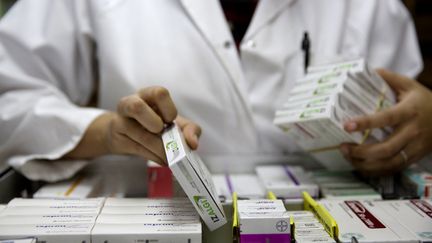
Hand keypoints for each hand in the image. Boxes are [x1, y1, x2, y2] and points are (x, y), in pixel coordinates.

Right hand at [65, 86, 200, 164]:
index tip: (171, 121)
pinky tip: (162, 160)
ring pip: (139, 134)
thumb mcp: (174, 122)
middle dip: (154, 124)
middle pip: (137, 108)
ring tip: (171, 156)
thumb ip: (189, 129)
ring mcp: (121, 121)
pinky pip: (138, 149)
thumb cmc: (153, 123)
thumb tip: (193, 144)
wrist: (124, 134)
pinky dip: (155, 157)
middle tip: (163, 133)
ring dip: (160, 148)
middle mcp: (131, 103)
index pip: (159, 93)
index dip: (169, 109)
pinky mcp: (117, 139)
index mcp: (148, 94)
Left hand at [340, 69, 431, 175]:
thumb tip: (368, 70)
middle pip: (386, 148)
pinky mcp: (414, 158)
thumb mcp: (409, 85)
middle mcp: (413, 131)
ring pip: (388, 163)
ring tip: (348, 156)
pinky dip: (375, 171)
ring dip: (365, 164)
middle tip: (343, 147)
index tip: (347, 125)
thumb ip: (389, 78)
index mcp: (410, 111)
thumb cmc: (424, 100)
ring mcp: (415, 147)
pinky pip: (393, 169)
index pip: (387, 118)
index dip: (366, 123)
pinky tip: (361, 165)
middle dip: (361, 151)